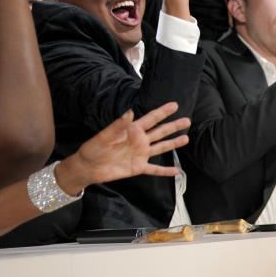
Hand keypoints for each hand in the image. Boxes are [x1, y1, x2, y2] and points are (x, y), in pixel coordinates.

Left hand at [55, 102, 188, 194]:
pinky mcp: (138, 167)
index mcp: (132, 130)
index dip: (162, 112)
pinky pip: (154, 169)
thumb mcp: (105, 136)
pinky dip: (165, 171)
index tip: (174, 105)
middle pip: (160, 132)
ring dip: (173, 144)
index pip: (150, 119)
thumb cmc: (93, 149)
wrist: (88, 167)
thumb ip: (118, 125)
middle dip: (173, 126)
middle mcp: (139, 141)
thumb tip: (130, 112)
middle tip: (187, 120)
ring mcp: (140, 154)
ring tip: (186, 139)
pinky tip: (176, 171)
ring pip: (161, 148)